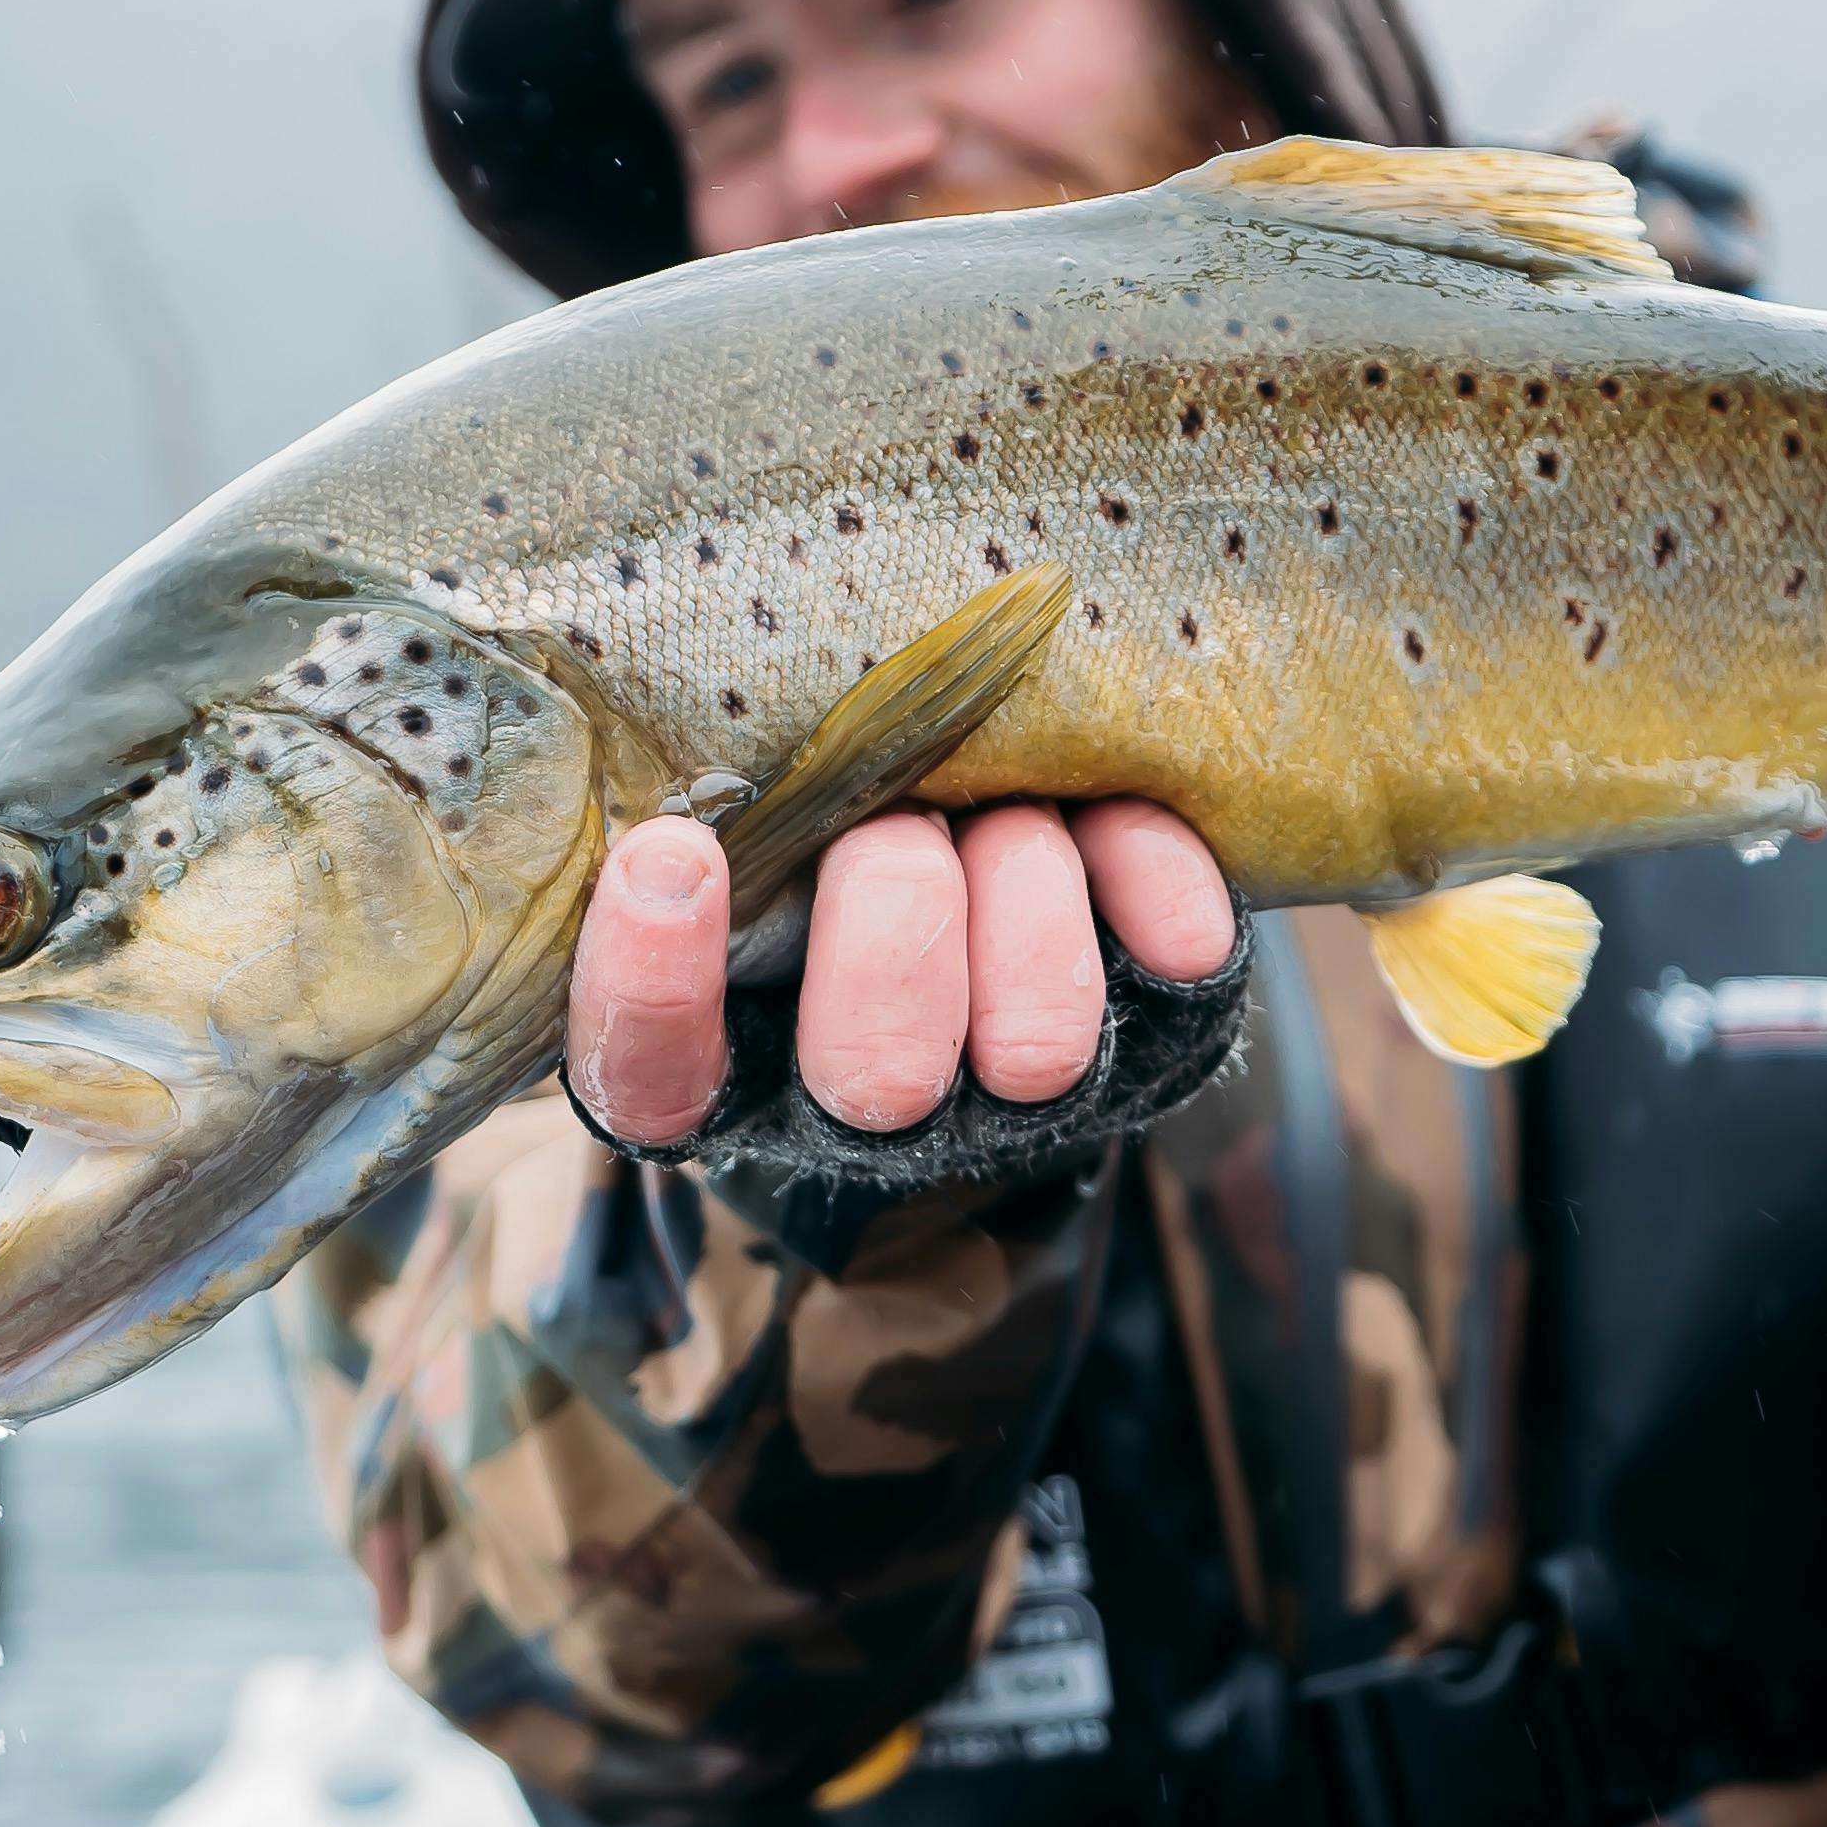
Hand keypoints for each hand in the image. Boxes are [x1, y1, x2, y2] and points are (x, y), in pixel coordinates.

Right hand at [564, 800, 1240, 1152]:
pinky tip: (1128, 834)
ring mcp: (1017, 1085)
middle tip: (890, 830)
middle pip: (875, 1066)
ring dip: (1024, 890)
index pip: (653, 1068)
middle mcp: (866, 1100)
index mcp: (722, 1058)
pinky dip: (1153, 886)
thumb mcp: (735, 821)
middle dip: (892, 925)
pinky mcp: (1152, 1032)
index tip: (670, 852)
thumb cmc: (807, 833)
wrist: (984, 870)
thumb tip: (686, 725)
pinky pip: (1173, 978)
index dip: (656, 981)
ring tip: (1008, 811)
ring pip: (1035, 1037)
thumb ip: (711, 795)